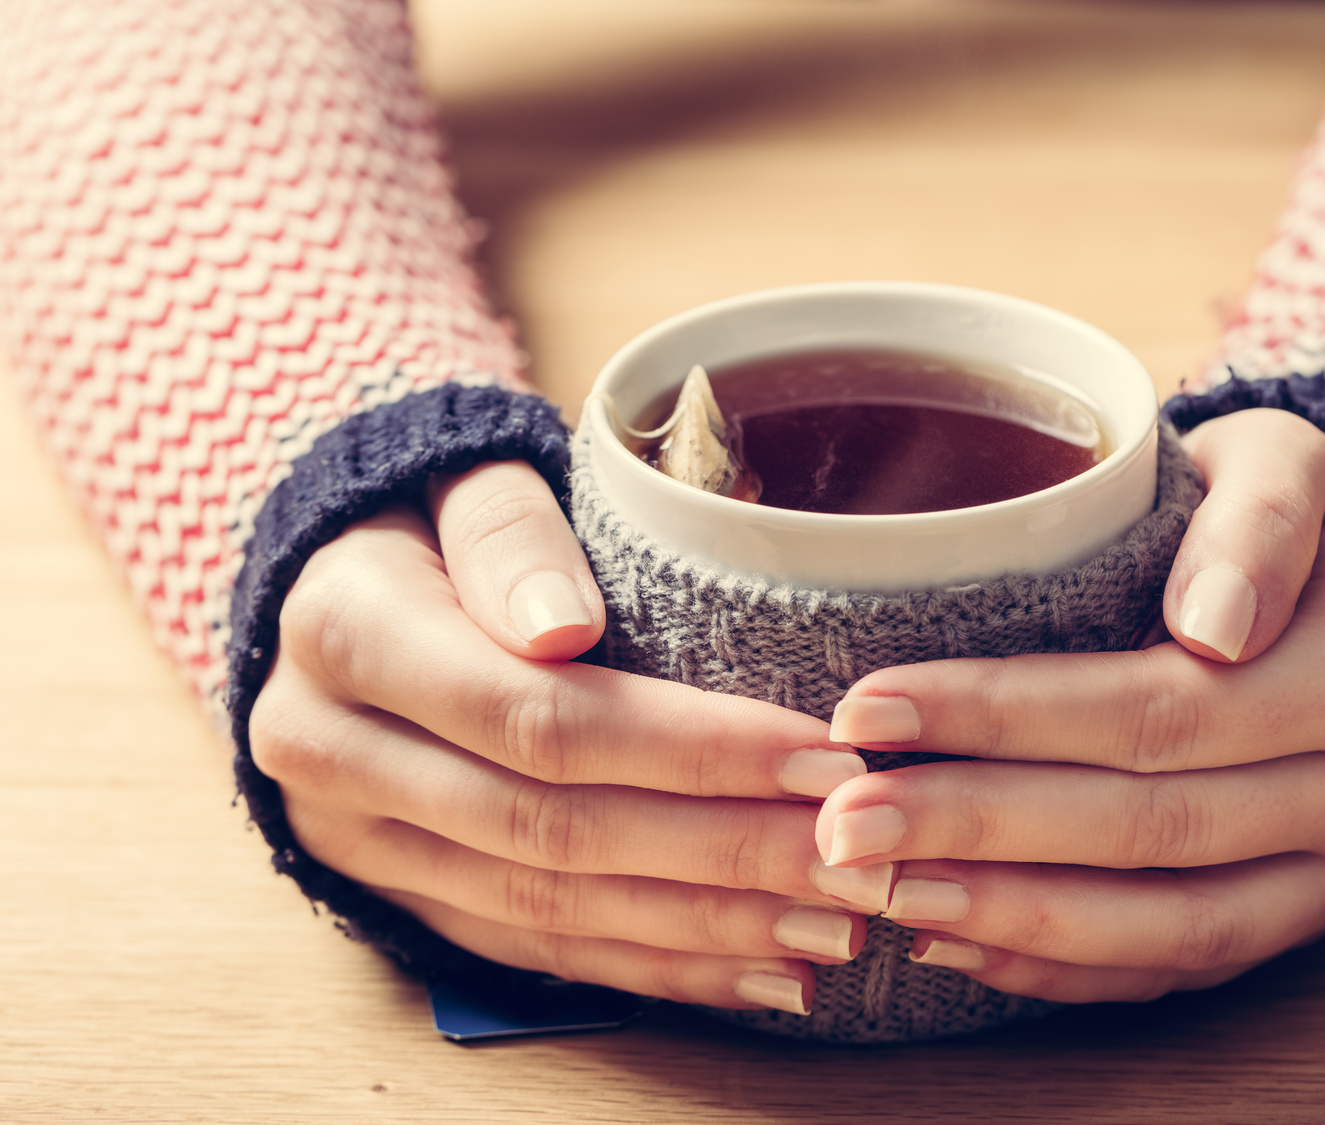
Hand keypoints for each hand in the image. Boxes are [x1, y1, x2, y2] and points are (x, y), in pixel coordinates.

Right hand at [248, 461, 886, 1016]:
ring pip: (549, 907)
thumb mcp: (462, 480)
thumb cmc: (433, 516)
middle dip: (722, 850)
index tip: (821, 757)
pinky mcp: (398, 892)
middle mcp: (335, 754)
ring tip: (830, 927)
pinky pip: (533, 948)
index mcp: (348, 636)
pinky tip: (754, 974)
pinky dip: (651, 967)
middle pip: (555, 827)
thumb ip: (509, 535)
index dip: (689, 748)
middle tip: (852, 858)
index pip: (541, 716)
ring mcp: (361, 840)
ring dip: (702, 927)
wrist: (330, 586)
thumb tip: (560, 626)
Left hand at [817, 409, 1324, 1001]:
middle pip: (1146, 827)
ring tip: (882, 891)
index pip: (1155, 710)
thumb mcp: (1280, 462)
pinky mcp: (1306, 918)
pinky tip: (954, 941)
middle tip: (842, 826)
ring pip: (1164, 925)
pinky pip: (1179, 967)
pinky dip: (1061, 967)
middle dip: (978, 828)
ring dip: (1009, 916)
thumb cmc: (1276, 504)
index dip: (1005, 718)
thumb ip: (1255, 523)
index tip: (866, 709)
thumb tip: (1217, 626)